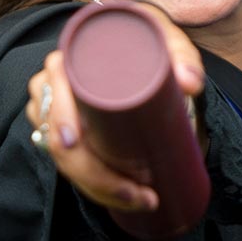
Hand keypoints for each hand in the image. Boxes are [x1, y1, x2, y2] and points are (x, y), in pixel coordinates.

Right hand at [25, 12, 206, 211]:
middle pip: (58, 137)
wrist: (144, 48)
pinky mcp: (68, 135)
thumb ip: (182, 56)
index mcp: (72, 57)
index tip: (77, 141)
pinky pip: (72, 167)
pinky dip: (95, 186)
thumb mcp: (166, 42)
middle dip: (93, 174)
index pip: (53, 87)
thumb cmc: (149, 42)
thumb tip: (188, 83)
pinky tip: (122, 197)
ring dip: (97, 186)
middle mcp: (56, 85)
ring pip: (64, 160)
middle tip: (135, 192)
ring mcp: (57, 114)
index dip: (60, 117)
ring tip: (140, 199)